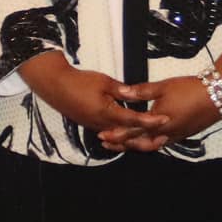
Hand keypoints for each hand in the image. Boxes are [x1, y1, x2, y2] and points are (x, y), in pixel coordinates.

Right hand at [17, 53, 168, 143]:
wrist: (55, 86)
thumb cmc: (79, 81)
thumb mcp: (103, 81)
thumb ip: (121, 90)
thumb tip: (136, 94)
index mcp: (107, 112)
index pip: (134, 119)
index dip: (151, 120)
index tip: (165, 119)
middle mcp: (102, 124)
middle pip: (128, 136)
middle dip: (146, 138)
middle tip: (163, 138)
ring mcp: (96, 126)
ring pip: (119, 138)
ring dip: (135, 139)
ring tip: (151, 139)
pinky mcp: (91, 125)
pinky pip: (110, 134)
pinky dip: (122, 136)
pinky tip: (130, 135)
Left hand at [107, 77, 220, 152]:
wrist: (217, 96)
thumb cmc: (189, 90)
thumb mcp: (163, 87)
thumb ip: (141, 91)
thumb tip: (122, 91)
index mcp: (157, 122)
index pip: (132, 131)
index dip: (116, 134)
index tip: (103, 135)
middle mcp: (165, 133)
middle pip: (139, 143)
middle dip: (123, 144)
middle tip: (108, 143)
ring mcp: (175, 136)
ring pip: (151, 146)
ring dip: (136, 145)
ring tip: (124, 144)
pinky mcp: (183, 134)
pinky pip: (162, 143)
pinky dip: (150, 144)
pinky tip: (146, 140)